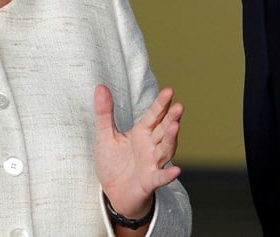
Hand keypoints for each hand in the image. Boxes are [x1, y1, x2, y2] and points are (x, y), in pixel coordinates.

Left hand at [94, 84, 183, 218]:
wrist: (113, 193)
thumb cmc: (113, 163)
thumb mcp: (105, 135)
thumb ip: (104, 112)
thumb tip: (100, 86)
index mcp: (142, 133)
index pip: (154, 115)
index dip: (161, 104)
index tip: (170, 91)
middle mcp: (151, 146)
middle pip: (164, 129)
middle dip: (172, 118)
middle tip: (179, 106)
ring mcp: (152, 163)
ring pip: (165, 149)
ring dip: (171, 139)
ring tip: (175, 126)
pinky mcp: (149, 181)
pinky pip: (160, 177)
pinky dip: (167, 175)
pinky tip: (176, 171)